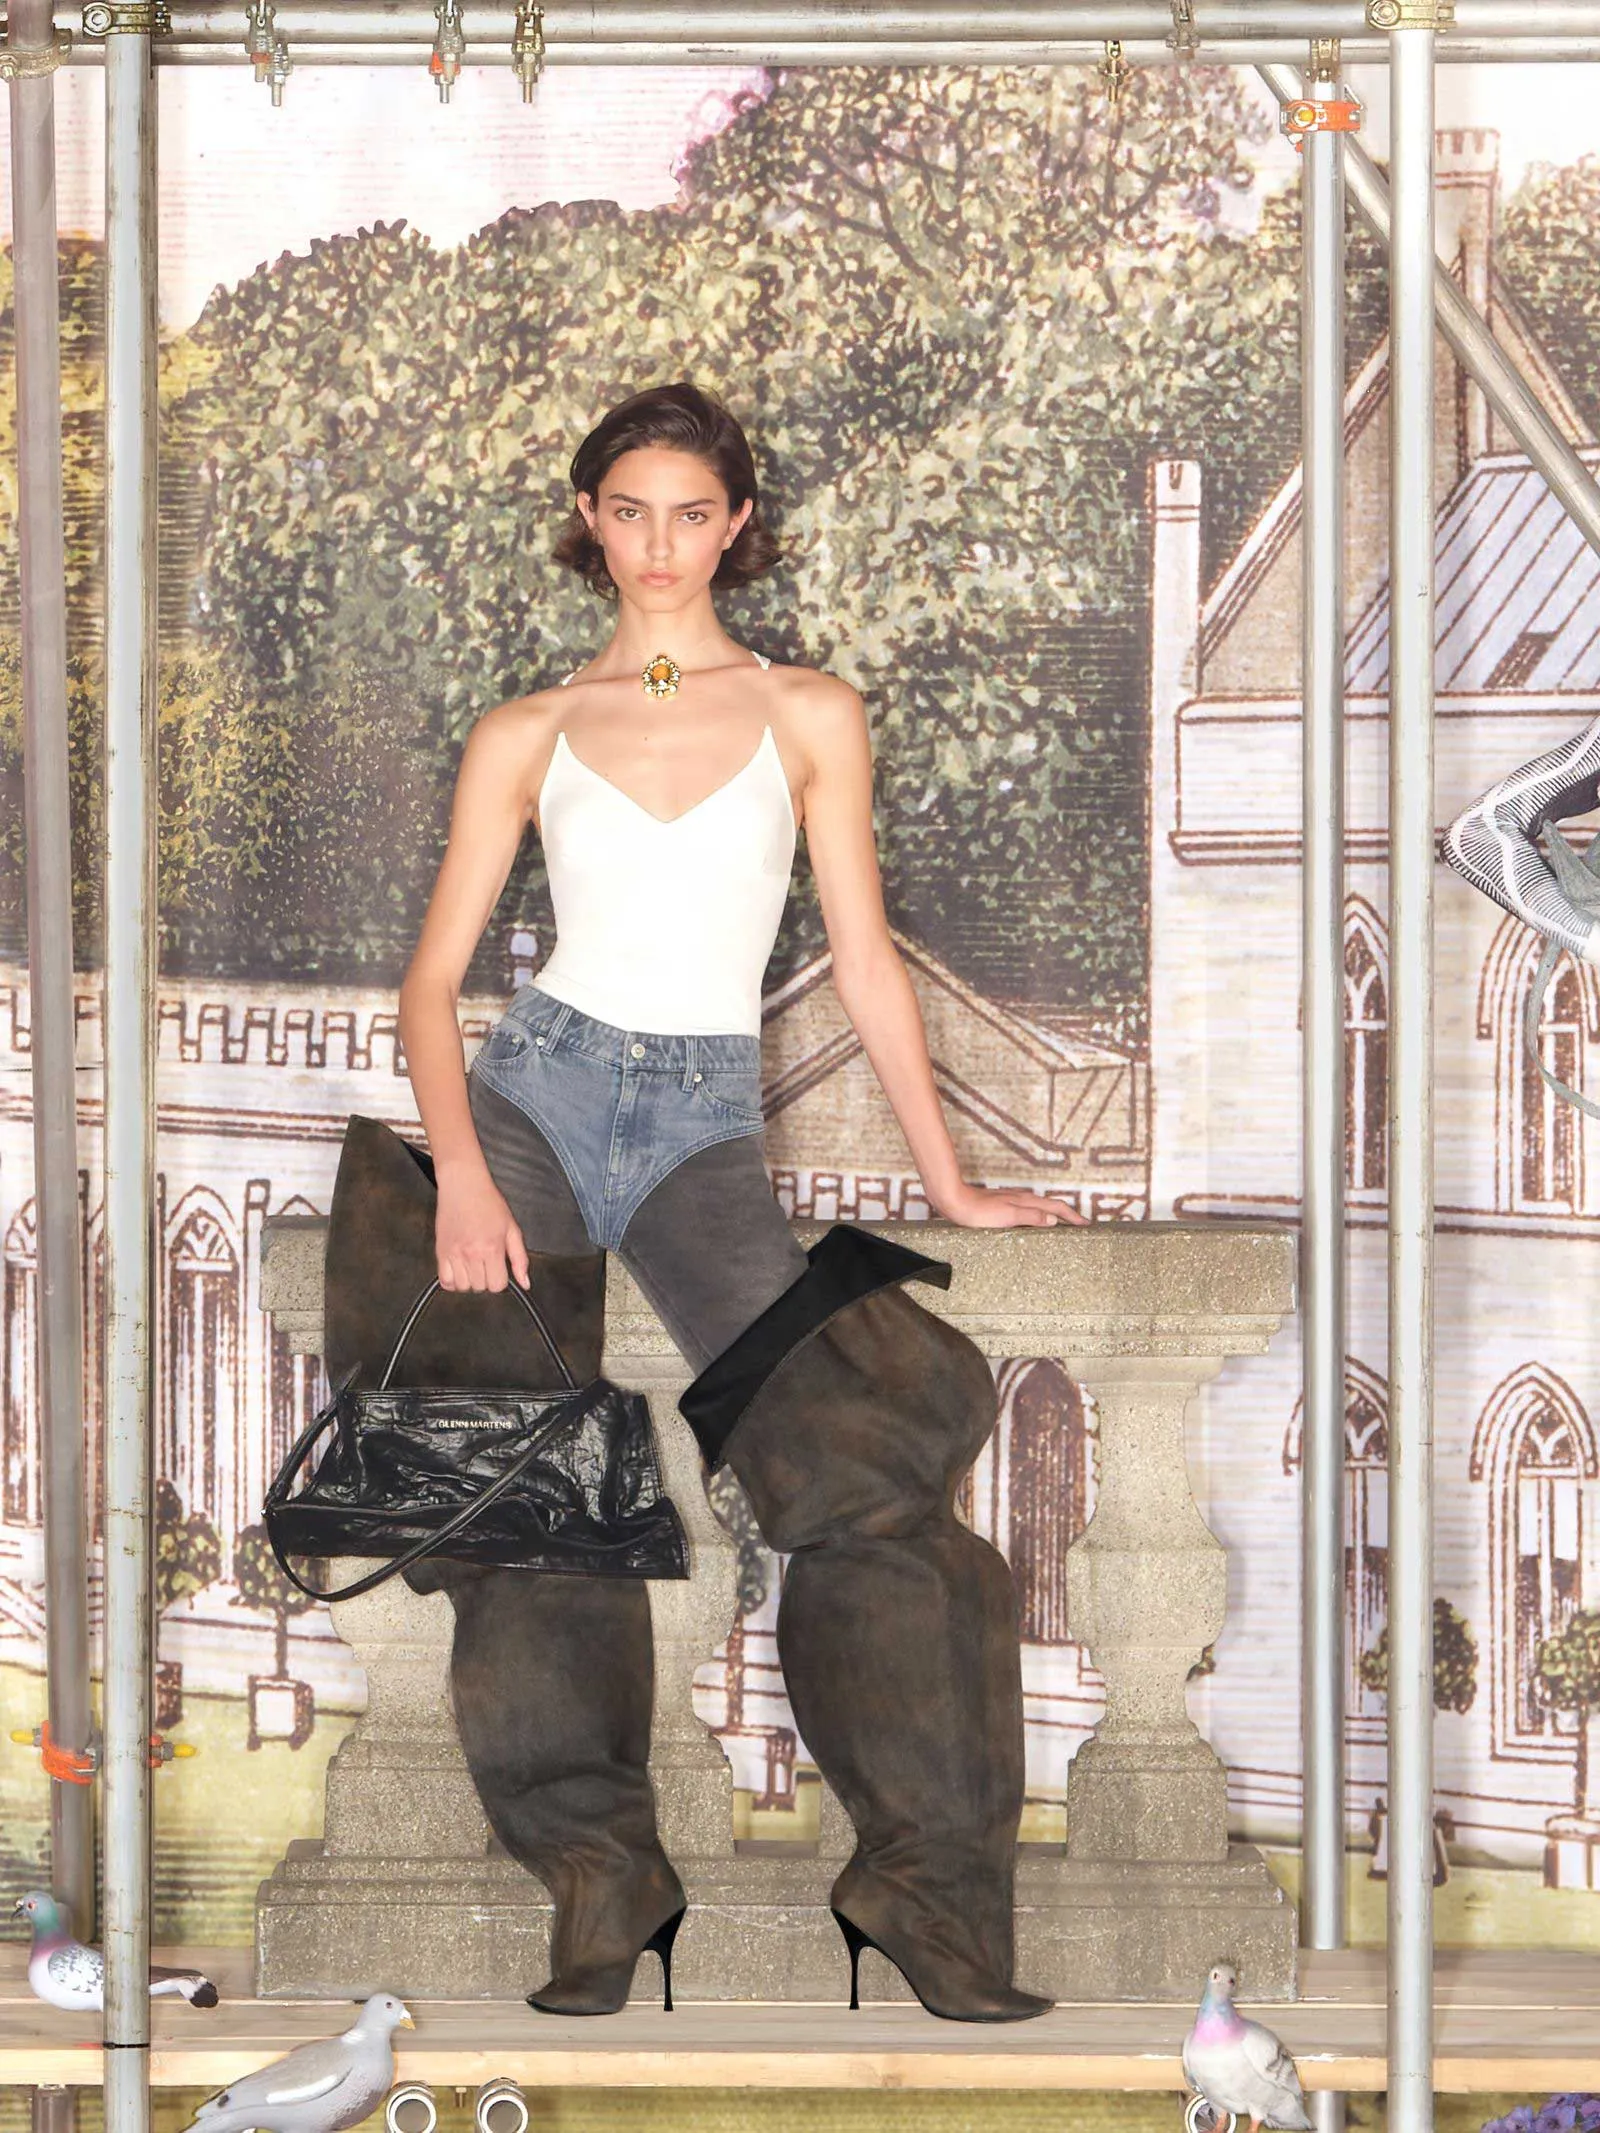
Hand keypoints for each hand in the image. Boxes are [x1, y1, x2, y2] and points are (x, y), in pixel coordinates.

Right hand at [435, 1166, 531, 1290]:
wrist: (463, 1185)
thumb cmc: (488, 1202)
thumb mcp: (512, 1228)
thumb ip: (520, 1258)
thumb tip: (525, 1283)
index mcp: (492, 1248)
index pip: (497, 1285)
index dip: (501, 1280)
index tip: (499, 1269)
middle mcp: (472, 1254)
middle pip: (480, 1287)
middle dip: (486, 1279)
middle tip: (486, 1263)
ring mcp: (454, 1254)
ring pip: (463, 1287)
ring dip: (470, 1281)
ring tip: (473, 1265)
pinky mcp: (440, 1252)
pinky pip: (444, 1281)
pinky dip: (452, 1281)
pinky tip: (459, 1270)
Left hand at [929, 1181, 1088, 1228]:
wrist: (955, 1201)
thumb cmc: (978, 1212)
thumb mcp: (1007, 1217)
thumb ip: (1031, 1217)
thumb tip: (1054, 1219)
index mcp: (1026, 1202)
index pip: (1056, 1208)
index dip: (1072, 1216)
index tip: (1085, 1224)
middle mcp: (1022, 1199)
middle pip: (1051, 1205)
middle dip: (1068, 1214)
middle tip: (1080, 1224)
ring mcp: (1013, 1201)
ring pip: (1041, 1206)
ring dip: (1054, 1214)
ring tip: (1063, 1223)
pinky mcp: (1004, 1205)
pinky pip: (1029, 1210)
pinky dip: (1040, 1215)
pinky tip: (1034, 1221)